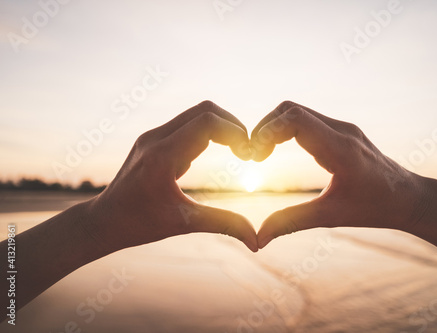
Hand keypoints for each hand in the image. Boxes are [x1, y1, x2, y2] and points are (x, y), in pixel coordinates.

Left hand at [86, 100, 257, 251]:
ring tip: (236, 151)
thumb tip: (256, 242)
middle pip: (205, 110)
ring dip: (220, 127)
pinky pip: (186, 125)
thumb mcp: (184, 224)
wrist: (103, 220)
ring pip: (195, 114)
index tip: (248, 155)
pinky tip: (215, 154)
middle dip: (232, 126)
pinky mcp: (152, 140)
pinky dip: (207, 133)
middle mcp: (155, 138)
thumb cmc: (139, 224)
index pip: (207, 122)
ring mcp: (152, 136)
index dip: (236, 132)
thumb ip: (223, 225)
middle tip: (246, 151)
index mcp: (162, 156)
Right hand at [251, 101, 424, 248]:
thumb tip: (258, 239)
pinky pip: (306, 119)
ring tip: (262, 154)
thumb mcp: (331, 216)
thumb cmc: (375, 208)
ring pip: (297, 111)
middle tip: (254, 155)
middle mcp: (342, 131)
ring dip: (274, 127)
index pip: (295, 119)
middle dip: (265, 128)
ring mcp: (343, 128)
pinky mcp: (342, 131)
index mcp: (340, 149)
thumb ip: (292, 223)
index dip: (267, 131)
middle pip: (290, 109)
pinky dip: (286, 129)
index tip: (255, 156)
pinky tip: (278, 150)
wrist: (408, 197)